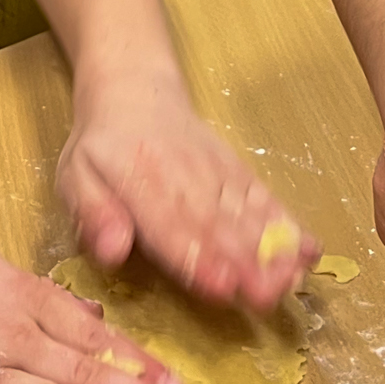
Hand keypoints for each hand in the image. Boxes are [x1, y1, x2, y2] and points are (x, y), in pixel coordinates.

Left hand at [59, 77, 317, 312]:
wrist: (135, 88)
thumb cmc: (101, 145)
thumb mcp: (75, 176)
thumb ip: (93, 214)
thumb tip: (112, 252)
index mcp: (140, 179)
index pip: (171, 224)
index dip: (198, 257)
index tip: (222, 287)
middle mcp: (185, 174)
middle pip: (218, 222)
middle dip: (245, 261)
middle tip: (268, 295)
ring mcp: (216, 169)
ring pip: (247, 210)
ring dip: (273, 246)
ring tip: (293, 279)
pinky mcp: (236, 168)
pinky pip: (263, 195)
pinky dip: (287, 222)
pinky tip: (308, 248)